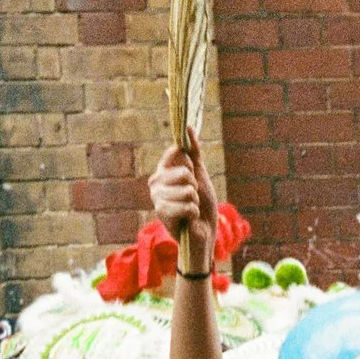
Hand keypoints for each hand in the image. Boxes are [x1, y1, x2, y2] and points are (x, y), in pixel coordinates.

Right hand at [148, 130, 217, 270]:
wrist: (204, 232)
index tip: (193, 174)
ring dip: (195, 202)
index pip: (176, 152)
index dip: (190, 164)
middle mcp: (155, 181)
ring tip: (190, 209)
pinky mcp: (161, 212)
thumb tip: (188, 126)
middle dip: (195, 187)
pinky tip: (189, 218)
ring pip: (187, 190)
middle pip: (185, 172)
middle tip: (192, 198)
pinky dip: (194, 213)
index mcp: (163, 170)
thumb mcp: (200, 173)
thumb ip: (193, 151)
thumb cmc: (203, 204)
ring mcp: (157, 197)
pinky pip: (188, 205)